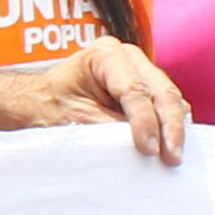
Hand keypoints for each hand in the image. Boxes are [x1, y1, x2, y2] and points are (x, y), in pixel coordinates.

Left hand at [46, 37, 188, 162]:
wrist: (39, 104)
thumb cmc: (49, 107)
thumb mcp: (73, 119)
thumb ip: (107, 129)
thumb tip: (144, 147)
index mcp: (105, 54)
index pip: (134, 90)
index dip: (145, 121)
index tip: (148, 150)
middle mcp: (129, 57)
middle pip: (161, 92)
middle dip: (170, 127)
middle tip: (173, 159)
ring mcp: (142, 72)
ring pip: (170, 100)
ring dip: (174, 130)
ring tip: (174, 160)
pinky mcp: (148, 91)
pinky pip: (167, 108)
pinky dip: (170, 128)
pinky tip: (170, 150)